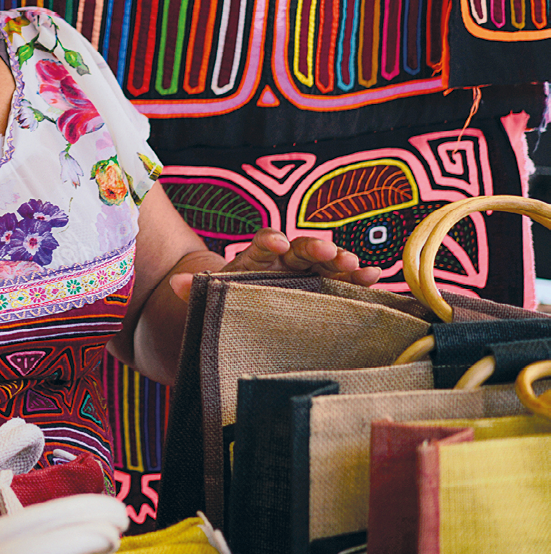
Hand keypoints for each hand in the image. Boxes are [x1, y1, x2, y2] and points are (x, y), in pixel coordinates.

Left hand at [167, 229, 380, 300]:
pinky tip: (378, 280)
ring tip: (361, 268)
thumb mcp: (214, 295)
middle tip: (330, 251)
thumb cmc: (231, 300)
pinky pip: (346, 283)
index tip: (278, 243)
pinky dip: (361, 281)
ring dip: (345, 263)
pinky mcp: (328, 291)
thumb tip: (175, 282)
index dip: (271, 241)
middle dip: (316, 248)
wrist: (249, 311)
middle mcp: (287, 261)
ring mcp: (310, 275)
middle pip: (302, 249)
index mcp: (258, 258)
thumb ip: (198, 288)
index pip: (264, 242)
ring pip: (329, 263)